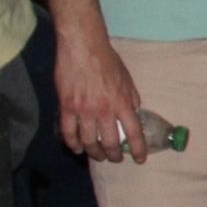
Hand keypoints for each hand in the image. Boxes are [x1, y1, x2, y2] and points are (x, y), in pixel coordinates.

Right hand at [55, 26, 144, 162]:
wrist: (83, 47)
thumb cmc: (107, 60)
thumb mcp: (127, 78)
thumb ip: (130, 97)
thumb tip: (133, 111)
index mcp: (122, 102)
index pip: (134, 132)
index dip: (138, 149)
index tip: (139, 159)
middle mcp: (104, 110)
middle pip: (110, 142)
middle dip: (113, 155)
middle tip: (115, 159)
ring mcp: (84, 110)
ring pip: (89, 142)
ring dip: (94, 153)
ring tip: (97, 156)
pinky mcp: (67, 107)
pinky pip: (68, 132)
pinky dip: (73, 144)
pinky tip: (77, 148)